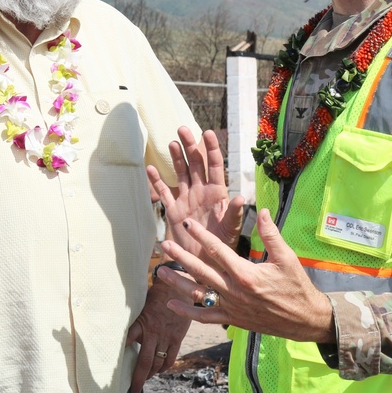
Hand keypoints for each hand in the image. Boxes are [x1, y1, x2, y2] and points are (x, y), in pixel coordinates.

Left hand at [125, 281, 190, 392]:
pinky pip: (170, 359)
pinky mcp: (176, 338)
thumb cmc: (155, 295)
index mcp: (140, 323)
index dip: (118, 355)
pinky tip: (159, 370)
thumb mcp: (139, 305)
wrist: (177, 288)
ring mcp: (166, 337)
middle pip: (144, 363)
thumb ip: (132, 320)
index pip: (126, 341)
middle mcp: (152, 333)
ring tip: (145, 378)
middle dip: (138, 380)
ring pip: (157, 363)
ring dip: (151, 374)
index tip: (111, 369)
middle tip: (133, 392)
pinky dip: (164, 368)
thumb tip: (116, 329)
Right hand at [148, 127, 245, 258]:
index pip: (215, 166)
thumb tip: (242, 198)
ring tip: (171, 143)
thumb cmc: (222, 247)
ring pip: (180, 174)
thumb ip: (234, 214)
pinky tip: (150, 168)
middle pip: (196, 164)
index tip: (207, 133)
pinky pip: (164, 192)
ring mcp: (186, 200)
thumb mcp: (230, 230)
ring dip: (176, 159)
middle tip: (183, 129)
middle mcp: (201, 192)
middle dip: (190, 146)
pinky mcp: (174, 211)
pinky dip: (157, 181)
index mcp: (217, 193)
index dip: (211, 149)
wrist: (204, 264)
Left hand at [156, 208, 334, 343]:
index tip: (186, 223)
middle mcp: (234, 291)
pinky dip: (187, 312)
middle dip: (181, 257)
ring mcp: (231, 307)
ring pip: (198, 294)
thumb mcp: (287, 257)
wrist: (304, 319)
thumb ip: (270, 234)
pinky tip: (172, 304)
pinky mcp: (232, 319)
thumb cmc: (296, 286)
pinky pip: (205, 317)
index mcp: (246, 274)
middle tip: (165, 244)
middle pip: (201, 271)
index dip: (200, 235)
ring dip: (178, 283)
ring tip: (160, 273)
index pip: (217, 250)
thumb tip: (261, 211)